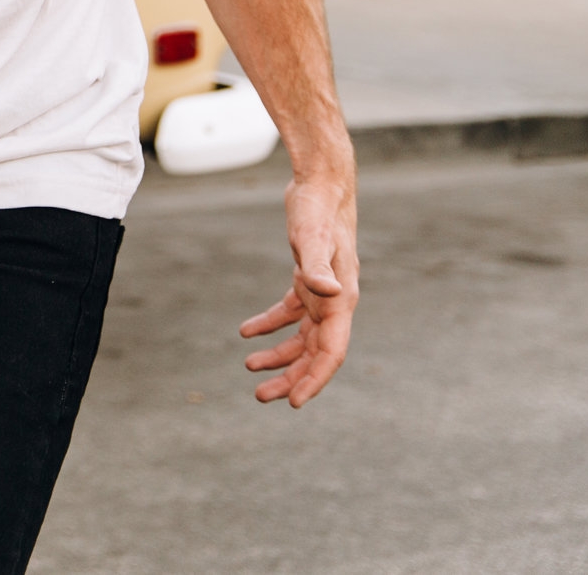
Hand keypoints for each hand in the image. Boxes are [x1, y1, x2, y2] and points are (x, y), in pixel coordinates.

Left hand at [238, 167, 358, 406]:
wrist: (321, 185)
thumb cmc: (318, 209)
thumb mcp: (311, 237)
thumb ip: (317, 267)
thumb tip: (328, 292)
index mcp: (340, 299)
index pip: (331, 352)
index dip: (314, 379)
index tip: (294, 402)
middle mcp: (335, 301)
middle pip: (315, 352)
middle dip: (292, 376)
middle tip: (262, 396)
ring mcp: (322, 292)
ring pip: (302, 337)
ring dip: (280, 355)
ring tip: (250, 367)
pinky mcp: (306, 280)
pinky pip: (290, 312)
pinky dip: (270, 324)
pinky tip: (246, 333)